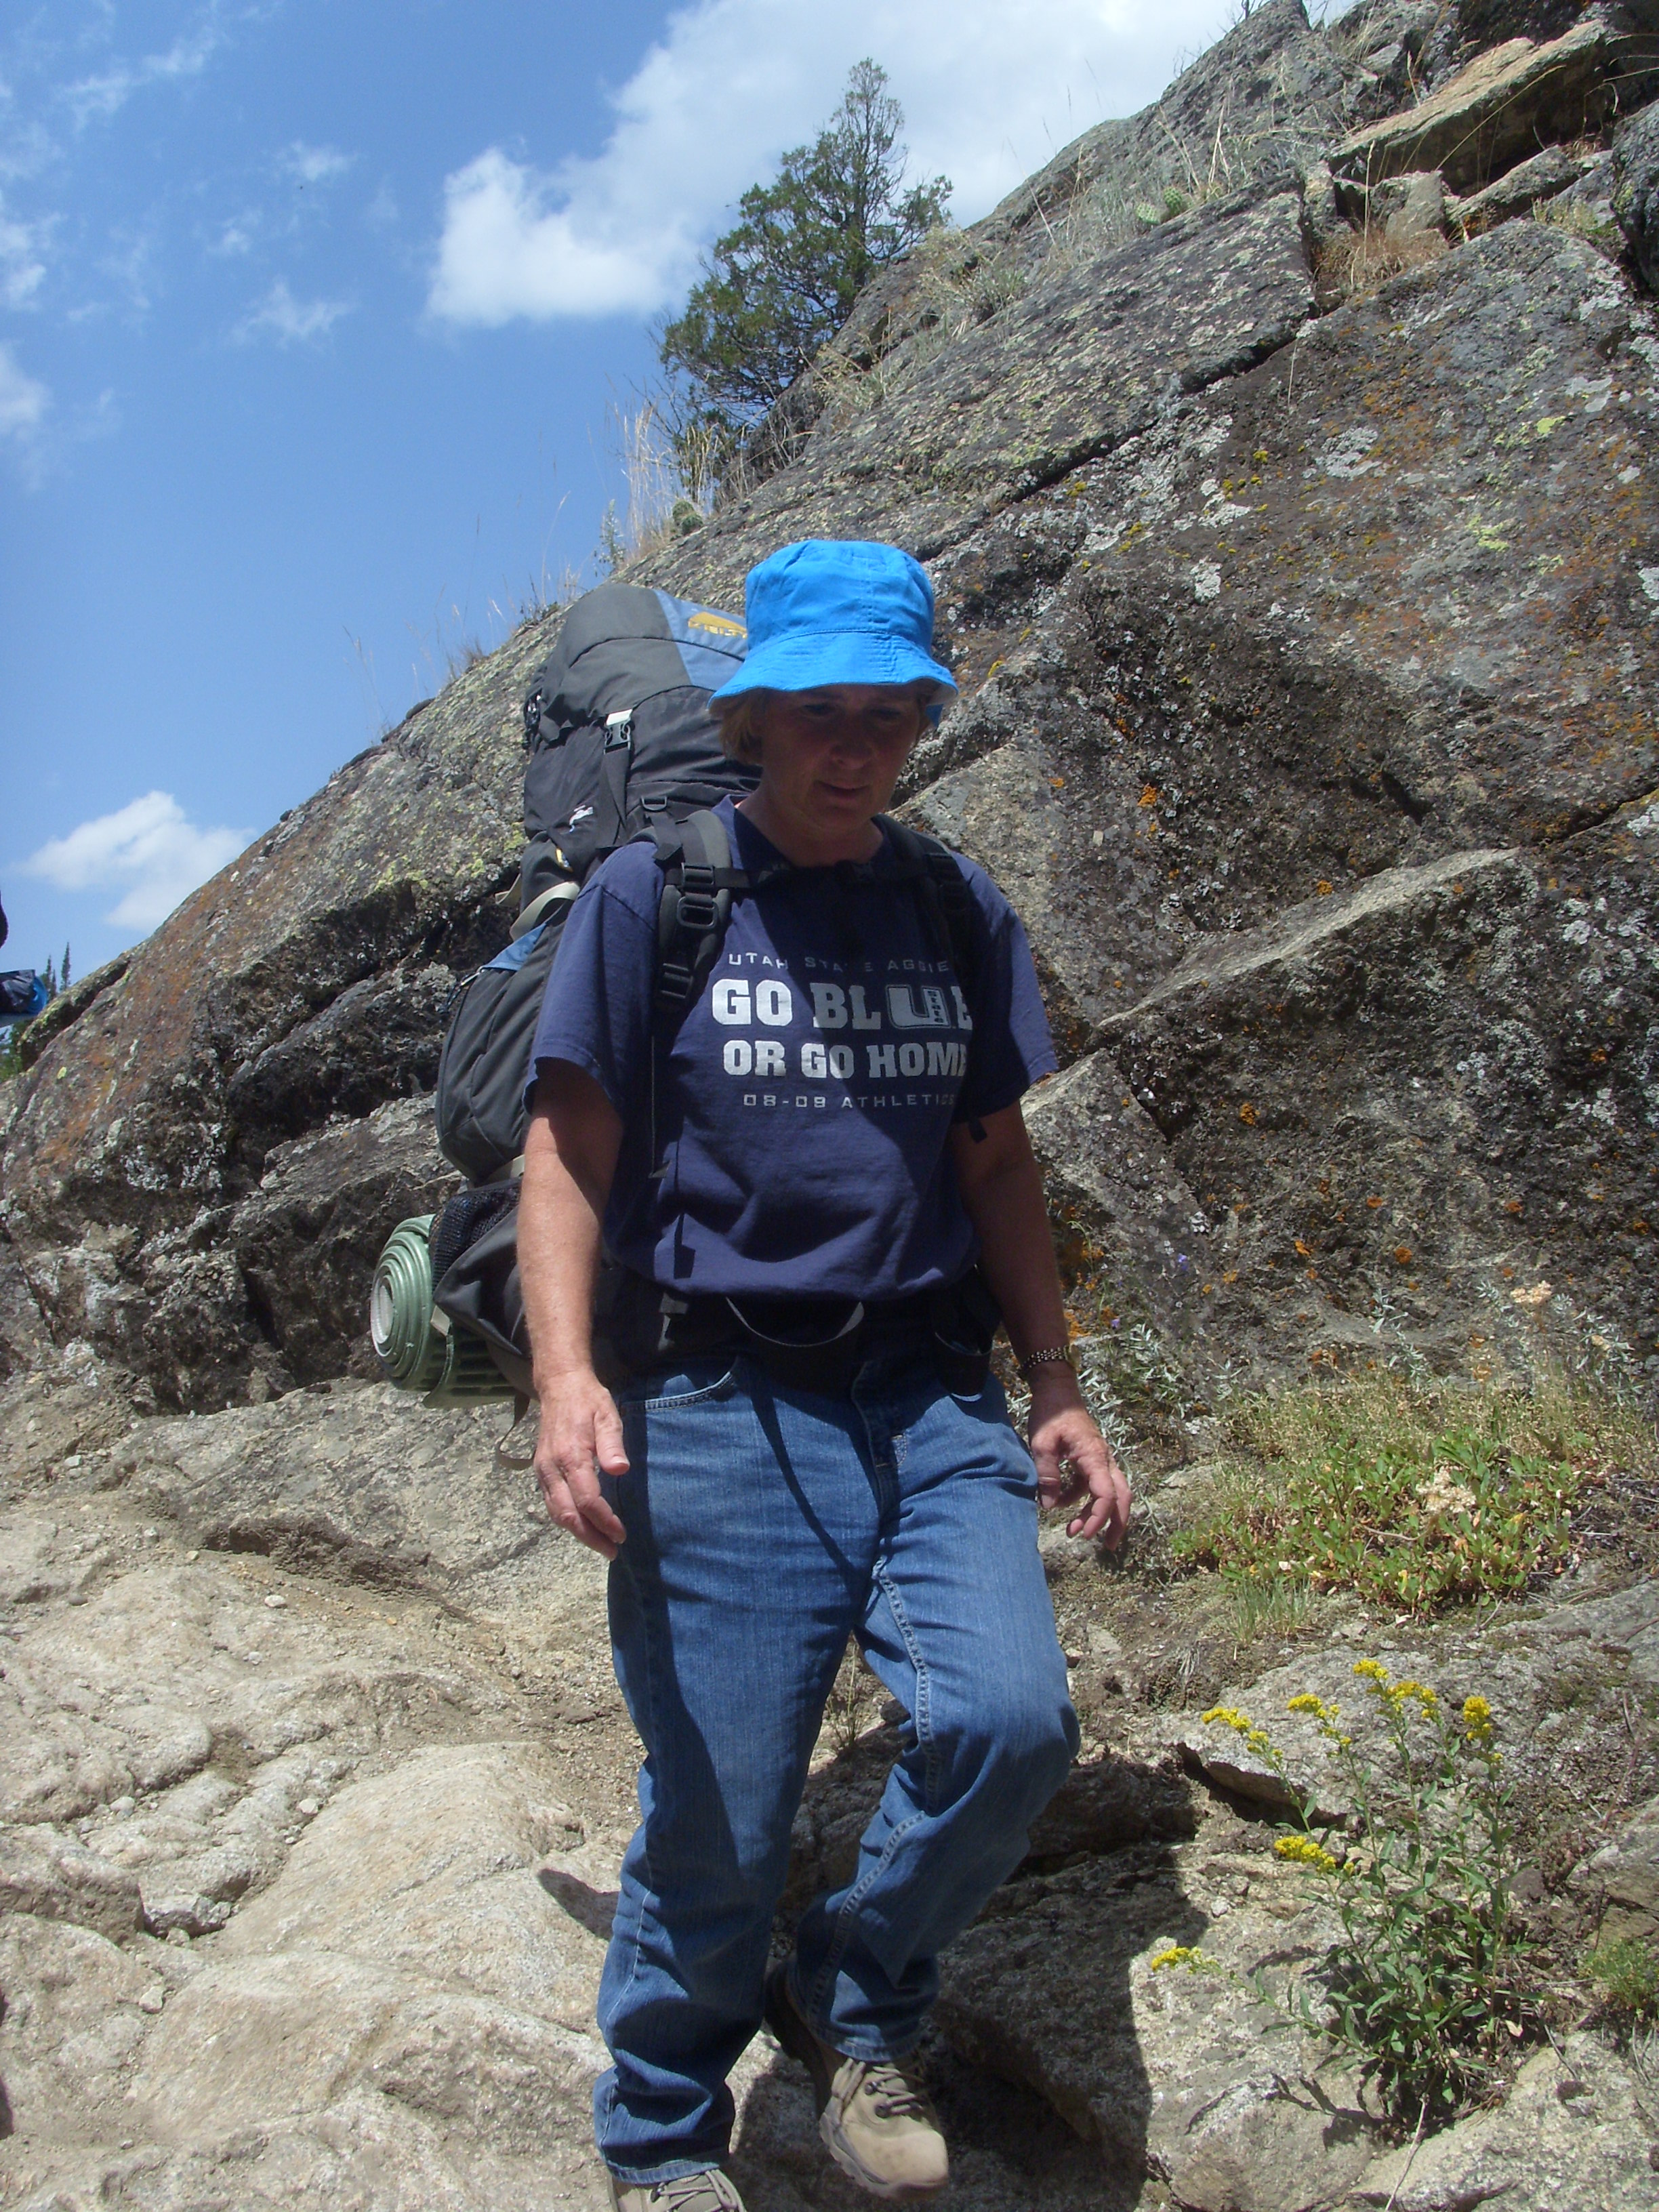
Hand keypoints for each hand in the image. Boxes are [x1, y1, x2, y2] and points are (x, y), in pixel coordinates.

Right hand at [531, 1368, 629, 1559]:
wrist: (559, 1386)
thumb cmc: (588, 1401)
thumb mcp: (607, 1415)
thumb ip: (612, 1444)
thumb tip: (620, 1470)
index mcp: (571, 1455)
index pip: (587, 1500)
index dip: (604, 1521)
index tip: (621, 1534)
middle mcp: (552, 1468)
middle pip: (568, 1514)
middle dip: (590, 1537)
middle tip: (612, 1550)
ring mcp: (543, 1471)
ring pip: (556, 1513)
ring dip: (578, 1533)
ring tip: (601, 1544)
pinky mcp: (542, 1471)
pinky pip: (551, 1503)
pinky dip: (567, 1519)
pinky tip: (584, 1525)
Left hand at [1027, 1369, 1130, 1548]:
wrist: (1056, 1390)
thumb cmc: (1051, 1413)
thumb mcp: (1042, 1444)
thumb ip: (1047, 1475)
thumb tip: (1048, 1507)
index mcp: (1094, 1457)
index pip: (1106, 1494)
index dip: (1098, 1517)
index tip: (1084, 1535)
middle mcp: (1103, 1460)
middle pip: (1121, 1497)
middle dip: (1118, 1524)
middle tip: (1107, 1547)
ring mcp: (1099, 1459)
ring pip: (1109, 1492)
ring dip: (1095, 1514)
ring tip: (1075, 1532)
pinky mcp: (1090, 1459)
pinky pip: (1092, 1485)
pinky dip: (1080, 1499)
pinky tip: (1058, 1505)